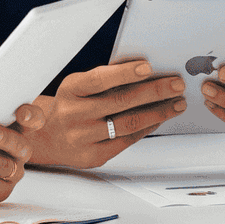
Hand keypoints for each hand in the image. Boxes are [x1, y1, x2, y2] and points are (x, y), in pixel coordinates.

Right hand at [22, 60, 186, 167]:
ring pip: (127, 124)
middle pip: (120, 102)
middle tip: (176, 84)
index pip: (99, 79)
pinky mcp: (93, 156)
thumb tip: (145, 69)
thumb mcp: (79, 85)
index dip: (125, 73)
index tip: (148, 67)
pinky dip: (147, 127)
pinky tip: (159, 118)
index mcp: (71, 90)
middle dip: (154, 91)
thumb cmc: (71, 104)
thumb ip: (106, 78)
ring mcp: (82, 138)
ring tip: (176, 103)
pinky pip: (126, 141)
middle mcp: (73, 114)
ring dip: (158, 112)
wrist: (47, 138)